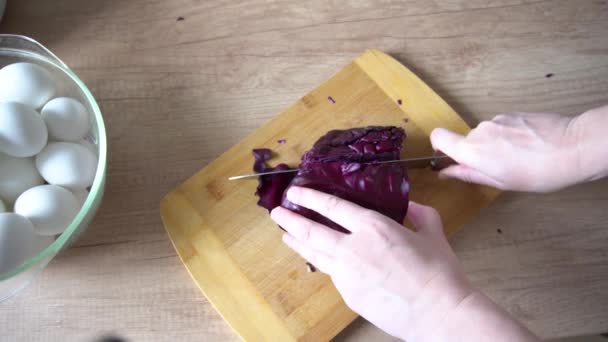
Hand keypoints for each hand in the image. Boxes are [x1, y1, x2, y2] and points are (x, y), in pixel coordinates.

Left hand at [270, 187, 472, 340]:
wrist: (438, 313)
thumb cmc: (439, 272)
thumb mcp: (433, 233)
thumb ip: (420, 214)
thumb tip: (411, 207)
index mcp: (374, 227)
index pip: (333, 207)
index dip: (311, 197)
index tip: (295, 192)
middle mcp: (353, 247)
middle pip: (312, 230)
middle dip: (291, 219)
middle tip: (277, 212)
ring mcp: (347, 273)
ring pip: (314, 254)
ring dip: (297, 242)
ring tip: (285, 235)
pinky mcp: (347, 295)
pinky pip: (333, 275)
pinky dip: (324, 265)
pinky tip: (322, 262)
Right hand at [430, 112, 579, 191]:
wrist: (572, 148)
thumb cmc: (538, 172)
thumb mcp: (499, 181)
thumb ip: (468, 174)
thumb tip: (446, 173)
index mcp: (472, 150)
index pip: (438, 137)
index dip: (439, 147)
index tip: (448, 158)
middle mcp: (480, 131)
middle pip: (466, 140)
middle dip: (476, 152)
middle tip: (497, 168)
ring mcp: (497, 119)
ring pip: (486, 134)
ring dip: (495, 145)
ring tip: (518, 158)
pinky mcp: (512, 114)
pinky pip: (501, 127)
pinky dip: (509, 137)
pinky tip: (527, 147)